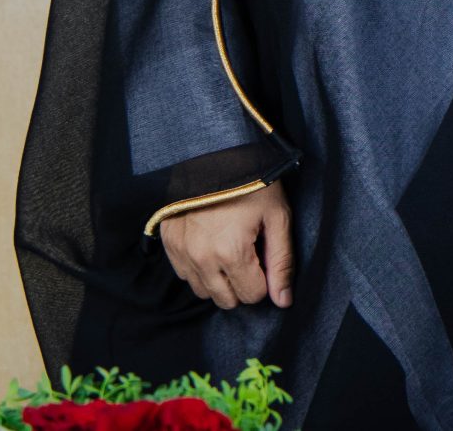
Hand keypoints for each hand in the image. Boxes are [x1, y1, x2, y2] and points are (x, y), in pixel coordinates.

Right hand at [159, 181, 292, 309]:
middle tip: (249, 254)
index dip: (265, 279)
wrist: (215, 152)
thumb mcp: (278, 217)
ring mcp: (181, 252)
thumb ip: (282, 262)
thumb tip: (283, 301)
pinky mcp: (169, 243)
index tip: (264, 256)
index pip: (253, 295)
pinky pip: (184, 274)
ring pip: (204, 291)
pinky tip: (211, 245)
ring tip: (230, 250)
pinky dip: (199, 268)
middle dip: (243, 284)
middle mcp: (201, 259)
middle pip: (227, 300)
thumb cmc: (253, 182)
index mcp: (231, 253)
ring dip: (219, 280)